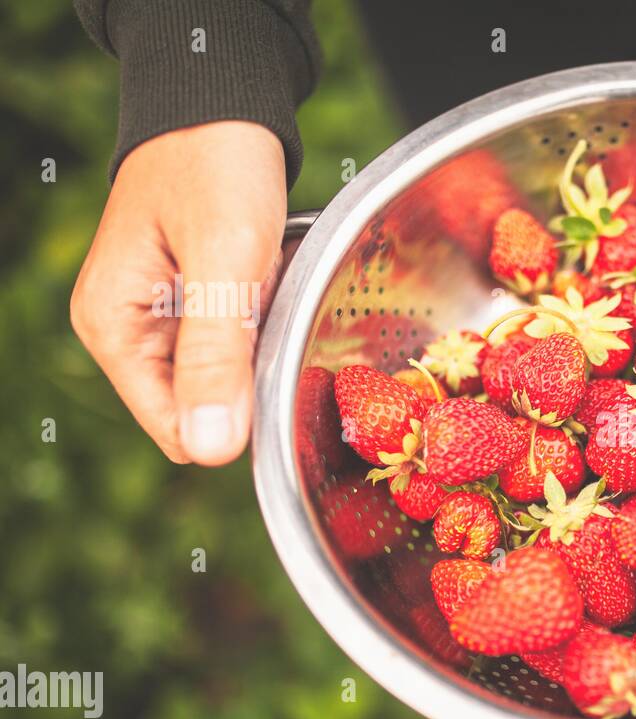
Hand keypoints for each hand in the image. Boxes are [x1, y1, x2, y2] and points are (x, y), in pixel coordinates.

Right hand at [70, 121, 286, 464]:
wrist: (221, 104)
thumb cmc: (216, 165)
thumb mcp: (226, 260)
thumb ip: (215, 355)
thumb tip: (210, 450)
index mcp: (115, 330)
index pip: (178, 431)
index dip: (235, 419)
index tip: (274, 367)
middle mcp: (127, 332)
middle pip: (205, 409)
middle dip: (251, 378)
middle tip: (271, 310)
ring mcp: (159, 319)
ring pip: (226, 379)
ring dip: (260, 348)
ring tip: (269, 288)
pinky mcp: (192, 304)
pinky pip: (236, 343)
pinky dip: (262, 322)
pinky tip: (269, 283)